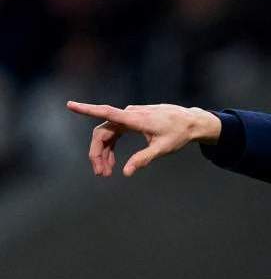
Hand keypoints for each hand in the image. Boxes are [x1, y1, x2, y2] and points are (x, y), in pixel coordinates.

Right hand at [66, 101, 221, 176]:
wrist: (191, 122)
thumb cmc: (179, 134)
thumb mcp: (162, 149)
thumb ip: (143, 159)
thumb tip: (126, 172)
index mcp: (135, 119)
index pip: (106, 113)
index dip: (87, 109)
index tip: (70, 105)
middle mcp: (129, 114)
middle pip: (103, 132)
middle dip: (98, 153)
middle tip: (101, 174)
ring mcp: (130, 116)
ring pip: (108, 134)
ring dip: (104, 153)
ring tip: (106, 172)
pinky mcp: (133, 120)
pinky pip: (115, 133)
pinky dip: (112, 147)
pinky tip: (113, 162)